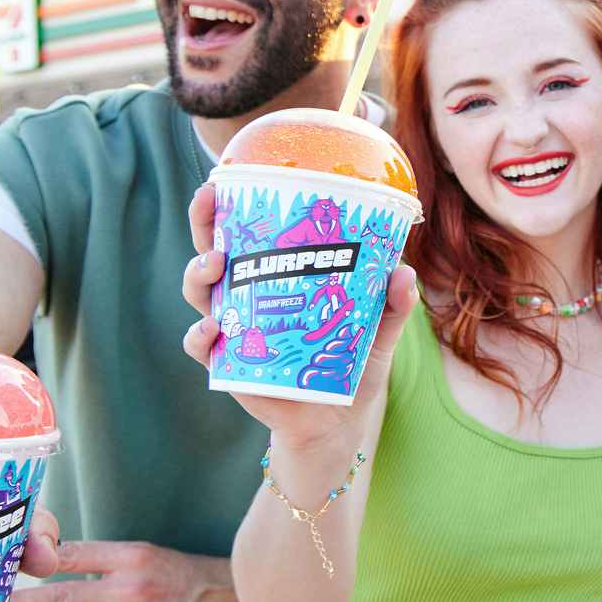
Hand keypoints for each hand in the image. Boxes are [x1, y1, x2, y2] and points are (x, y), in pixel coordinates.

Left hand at [6, 538, 247, 601]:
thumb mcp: (149, 556)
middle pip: (65, 598)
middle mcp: (135, 589)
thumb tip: (70, 601)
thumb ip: (108, 569)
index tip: (6, 566)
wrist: (238, 601)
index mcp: (135, 557)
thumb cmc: (185, 574)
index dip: (38, 561)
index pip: (74, 556)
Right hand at [179, 182, 418, 452]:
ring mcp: (233, 331)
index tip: (222, 180)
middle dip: (202, 226)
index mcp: (274, 278)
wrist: (338, 421)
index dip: (228, 207)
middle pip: (210, 254)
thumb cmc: (349, 364)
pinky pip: (202, 347)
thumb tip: (403, 271)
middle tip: (208, 203)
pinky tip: (213, 328)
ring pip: (200, 295)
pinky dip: (201, 336)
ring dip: (199, 275)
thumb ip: (392, 302)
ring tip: (217, 265)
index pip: (244, 235)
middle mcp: (245, 299)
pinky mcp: (230, 366)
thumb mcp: (376, 329)